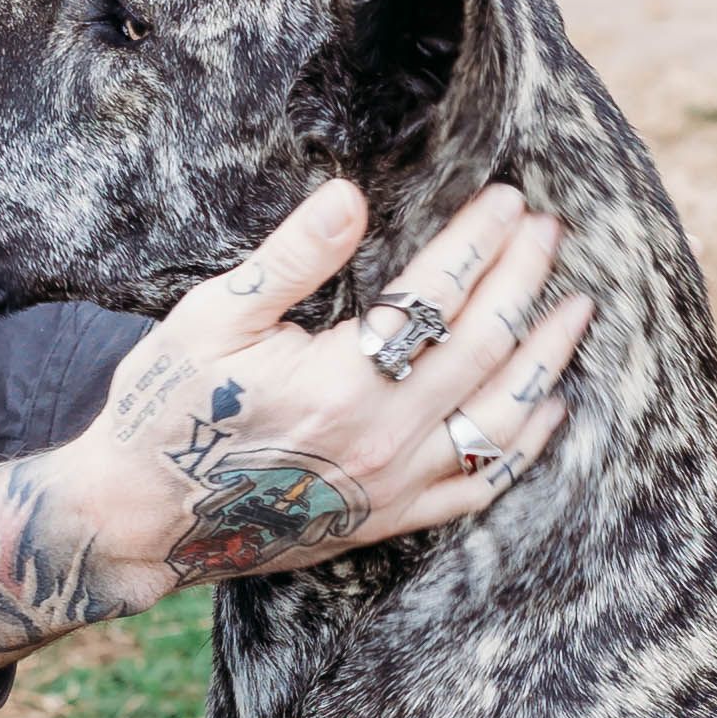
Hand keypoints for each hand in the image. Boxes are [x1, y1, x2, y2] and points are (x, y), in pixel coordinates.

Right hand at [0, 179, 595, 678]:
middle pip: (483, 346)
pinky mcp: (389, 521)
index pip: (435, 293)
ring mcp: (391, 487)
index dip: (479, 239)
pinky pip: (479, 485)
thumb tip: (352, 196)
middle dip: (524, 279)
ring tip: (576, 308)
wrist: (140, 518)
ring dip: (546, 357)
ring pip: (500, 418)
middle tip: (551, 229)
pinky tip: (549, 408)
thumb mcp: (212, 317)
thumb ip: (291, 258)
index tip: (508, 198)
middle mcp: (379, 438)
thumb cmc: (169, 407)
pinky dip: (523, 446)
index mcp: (337, 380)